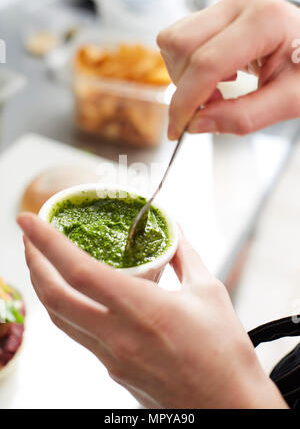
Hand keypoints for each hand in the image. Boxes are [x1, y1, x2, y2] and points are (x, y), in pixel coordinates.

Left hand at [18, 213, 286, 407]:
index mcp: (144, 311)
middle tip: (29, 237)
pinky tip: (76, 295)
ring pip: (61, 319)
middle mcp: (119, 337)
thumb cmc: (225, 352)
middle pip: (55, 298)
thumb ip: (185, 255)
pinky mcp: (114, 371)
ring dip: (45, 287)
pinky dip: (68, 309)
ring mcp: (112, 359)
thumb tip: (175, 230)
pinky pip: (80, 335)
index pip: (80, 272)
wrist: (229, 407)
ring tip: (43, 262)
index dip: (47, 242)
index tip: (27, 220)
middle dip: (33, 262)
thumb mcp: (209, 292)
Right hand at [157, 0, 299, 139]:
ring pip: (175, 42)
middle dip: (186, 87)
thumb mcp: (289, 101)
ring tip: (218, 89)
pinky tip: (217, 74)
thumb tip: (196, 124)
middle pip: (182, 47)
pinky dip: (188, 66)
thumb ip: (244, 117)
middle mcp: (242, 2)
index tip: (179, 128)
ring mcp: (228, 3)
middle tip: (213, 106)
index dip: (186, 102)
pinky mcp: (219, 10)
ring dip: (185, 77)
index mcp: (265, 20)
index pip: (206, 63)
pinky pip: (180, 39)